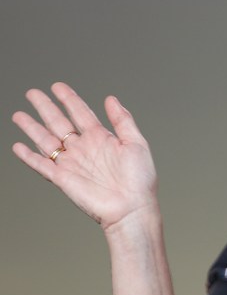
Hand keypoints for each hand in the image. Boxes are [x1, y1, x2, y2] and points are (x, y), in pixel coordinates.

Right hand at [12, 82, 157, 230]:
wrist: (131, 208)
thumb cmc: (140, 179)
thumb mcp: (136, 143)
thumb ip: (123, 120)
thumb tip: (110, 98)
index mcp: (102, 138)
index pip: (81, 113)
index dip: (69, 99)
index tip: (58, 86)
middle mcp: (84, 149)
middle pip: (59, 123)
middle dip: (45, 107)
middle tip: (32, 93)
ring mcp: (72, 163)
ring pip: (46, 141)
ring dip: (32, 128)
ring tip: (18, 115)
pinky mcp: (62, 179)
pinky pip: (41, 164)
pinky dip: (29, 156)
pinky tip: (18, 146)